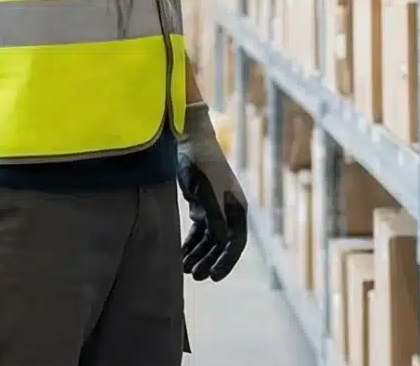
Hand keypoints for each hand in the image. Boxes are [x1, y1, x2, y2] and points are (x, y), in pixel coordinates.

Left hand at [177, 104, 247, 281]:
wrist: (190, 143)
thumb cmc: (202, 166)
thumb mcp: (208, 193)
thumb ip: (214, 218)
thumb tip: (221, 242)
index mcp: (237, 209)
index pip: (236, 243)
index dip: (226, 262)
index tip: (213, 277)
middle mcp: (229, 212)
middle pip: (221, 245)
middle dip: (209, 261)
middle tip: (196, 276)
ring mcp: (215, 209)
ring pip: (208, 240)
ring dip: (198, 255)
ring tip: (186, 270)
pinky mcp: (200, 206)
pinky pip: (197, 232)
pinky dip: (191, 244)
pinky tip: (182, 256)